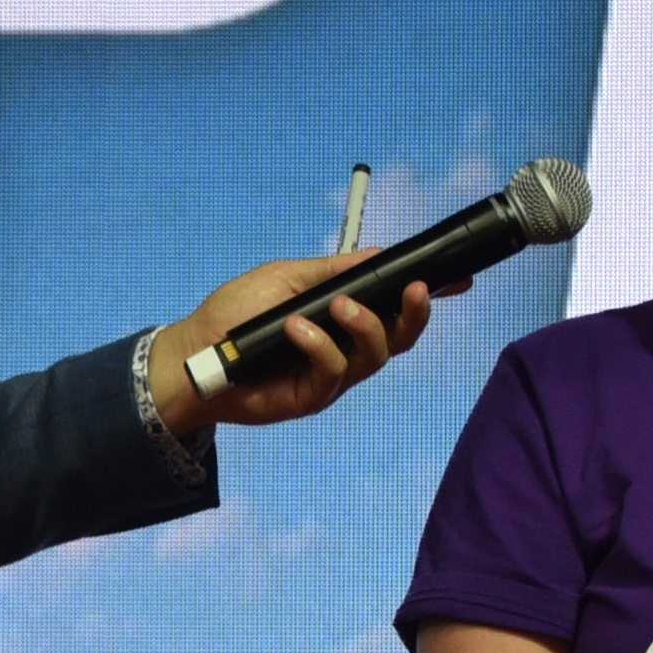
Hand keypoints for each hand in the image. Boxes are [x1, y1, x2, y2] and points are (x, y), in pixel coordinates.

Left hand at [151, 251, 435, 439]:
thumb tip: (381, 255)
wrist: (194, 354)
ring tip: (340, 306)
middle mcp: (346, 347)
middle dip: (416, 314)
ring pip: (376, 356)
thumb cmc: (235, 313)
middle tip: (414, 290)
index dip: (428, 297)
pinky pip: (334, 371)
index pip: (396, 308)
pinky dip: (320, 345)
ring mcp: (332, 375)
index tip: (458, 279)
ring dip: (366, 325)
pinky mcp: (312, 397)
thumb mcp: (286, 278)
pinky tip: (297, 328)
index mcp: (344, 317)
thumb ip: (332, 270)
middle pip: (401, 337)